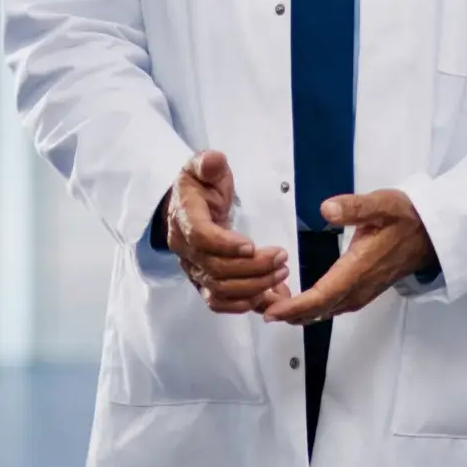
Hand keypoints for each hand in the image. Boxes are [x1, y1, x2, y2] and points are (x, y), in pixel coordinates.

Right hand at [164, 150, 289, 313]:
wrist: (189, 206)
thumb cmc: (201, 186)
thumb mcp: (203, 166)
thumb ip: (208, 163)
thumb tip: (214, 161)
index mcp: (184, 217)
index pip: (200, 237)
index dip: (225, 245)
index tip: (253, 245)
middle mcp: (184, 248)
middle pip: (215, 268)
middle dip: (252, 267)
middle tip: (282, 257)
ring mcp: (193, 268)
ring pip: (219, 289)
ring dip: (253, 286)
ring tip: (281, 272)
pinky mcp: (203, 282)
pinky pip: (218, 302)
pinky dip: (242, 304)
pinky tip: (267, 296)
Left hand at [259, 190, 431, 325]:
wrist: (432, 233)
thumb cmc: (405, 217)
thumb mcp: (381, 204)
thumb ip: (355, 207)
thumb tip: (326, 209)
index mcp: (358, 268)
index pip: (322, 295)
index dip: (295, 307)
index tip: (271, 311)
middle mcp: (359, 287)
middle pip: (319, 309)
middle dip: (288, 313)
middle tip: (258, 306)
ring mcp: (362, 292)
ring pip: (326, 311)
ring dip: (299, 312)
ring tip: (272, 305)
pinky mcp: (364, 290)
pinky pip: (334, 306)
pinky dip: (313, 308)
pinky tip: (300, 302)